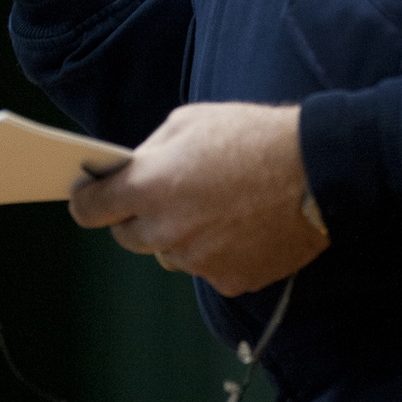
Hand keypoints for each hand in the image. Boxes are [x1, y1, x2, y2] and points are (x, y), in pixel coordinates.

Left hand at [68, 102, 329, 295]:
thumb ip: (151, 151)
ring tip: (214, 203)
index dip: (87, 200)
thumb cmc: (251, 136)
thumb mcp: (189, 121)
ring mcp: (198, 262)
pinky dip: (214, 250)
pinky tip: (239, 222)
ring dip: (178, 233)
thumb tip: (132, 169)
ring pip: (169, 253)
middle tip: (165, 192)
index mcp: (150, 187)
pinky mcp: (229, 280)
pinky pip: (206, 268)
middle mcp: (166, 232)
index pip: (90, 210)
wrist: (314, 170)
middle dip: (136, 215)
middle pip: (127, 237)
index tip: (89, 195)